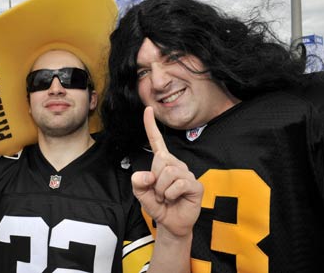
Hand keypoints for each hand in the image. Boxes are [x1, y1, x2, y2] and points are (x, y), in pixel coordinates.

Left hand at [132, 107, 202, 237]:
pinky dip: (171, 194)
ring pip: (169, 172)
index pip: (157, 141)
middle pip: (161, 160)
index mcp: (162, 163)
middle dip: (154, 180)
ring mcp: (187, 173)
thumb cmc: (159, 205)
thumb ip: (138, 183)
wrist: (171, 223)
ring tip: (166, 197)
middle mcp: (176, 164)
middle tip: (159, 193)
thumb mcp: (141, 195)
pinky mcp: (195, 185)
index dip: (151, 126)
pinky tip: (175, 199)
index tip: (148, 109)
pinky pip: (179, 184)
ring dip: (162, 190)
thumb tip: (147, 175)